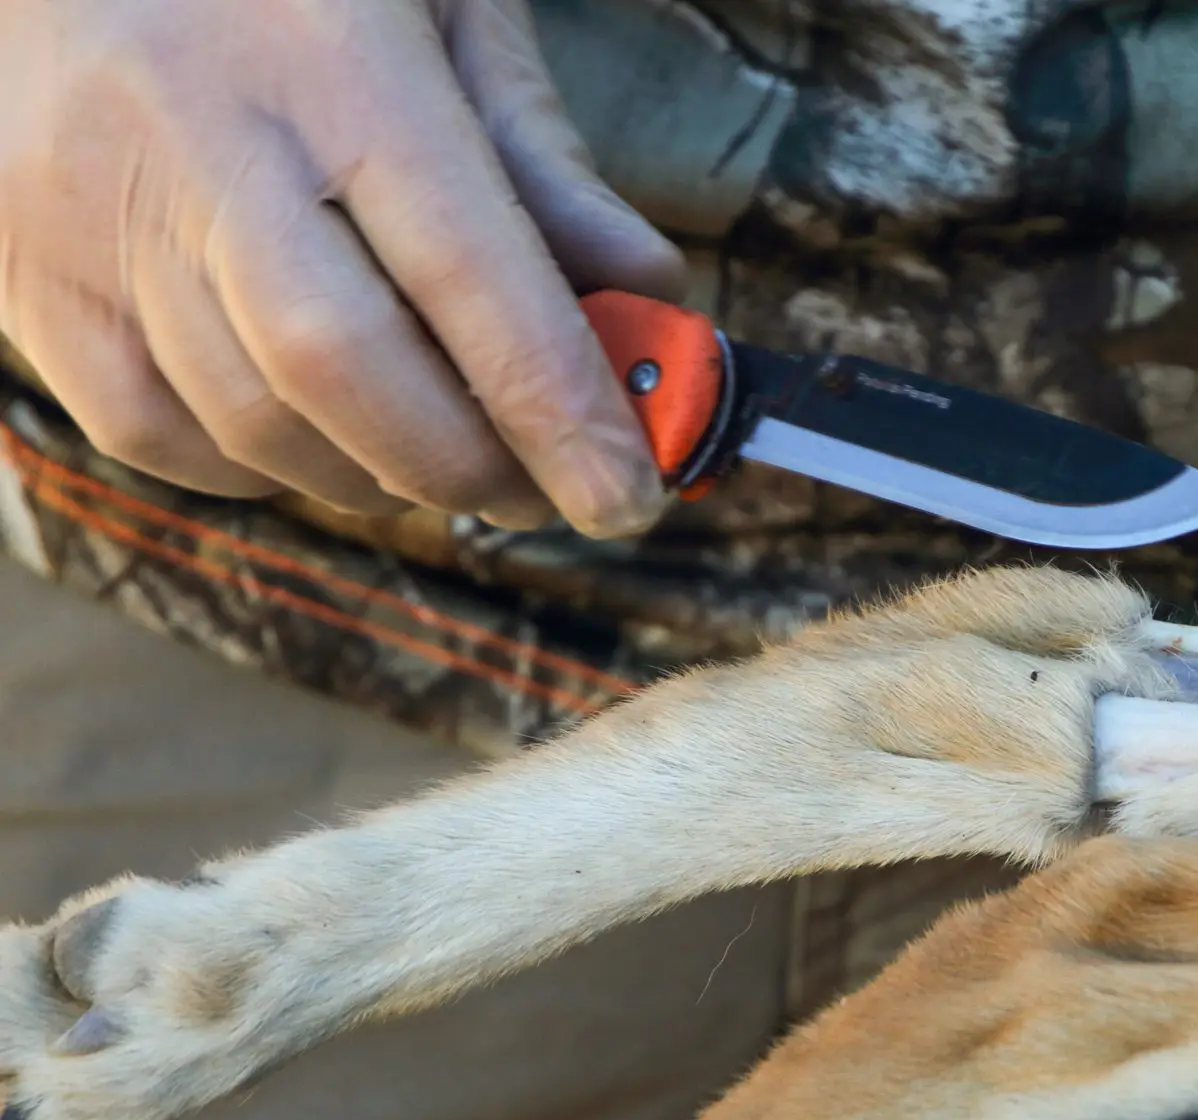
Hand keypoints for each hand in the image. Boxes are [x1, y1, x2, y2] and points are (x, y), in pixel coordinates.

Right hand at [0, 0, 683, 535]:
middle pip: (342, 366)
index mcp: (325, 58)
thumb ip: (538, 154)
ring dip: (377, 475)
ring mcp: (85, 210)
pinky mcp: (24, 272)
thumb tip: (641, 294)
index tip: (626, 497)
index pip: (464, 266)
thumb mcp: (442, 8)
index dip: (555, 404)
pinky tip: (322, 434)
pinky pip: (153, 433)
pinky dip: (262, 467)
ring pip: (251, 420)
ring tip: (444, 456)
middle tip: (544, 495)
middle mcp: (191, 134)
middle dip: (467, 464)